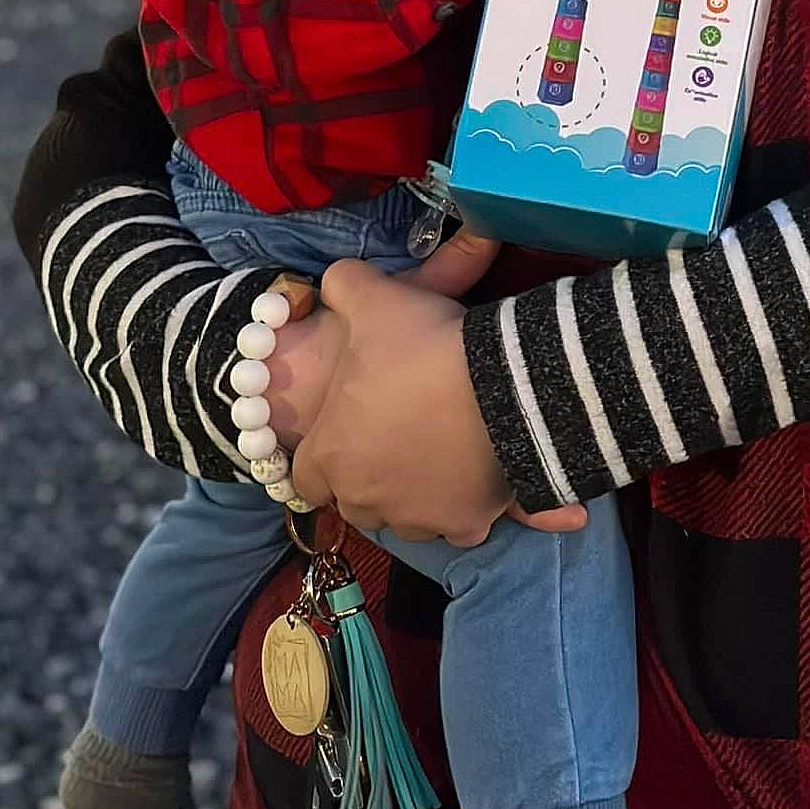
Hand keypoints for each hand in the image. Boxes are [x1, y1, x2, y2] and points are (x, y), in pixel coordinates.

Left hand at [288, 238, 586, 543]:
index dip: (328, 454)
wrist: (502, 383)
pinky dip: (464, 508)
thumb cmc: (423, 347)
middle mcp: (365, 500)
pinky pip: (457, 526)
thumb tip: (333, 282)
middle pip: (357, 502)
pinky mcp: (464, 525)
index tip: (352, 432)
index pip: (308, 477)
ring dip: (415, 496)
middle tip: (399, 440)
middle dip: (372, 478)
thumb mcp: (373, 299)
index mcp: (330, 456)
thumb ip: (341, 287)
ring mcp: (416, 518)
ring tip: (438, 457)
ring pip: (406, 518)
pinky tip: (474, 478)